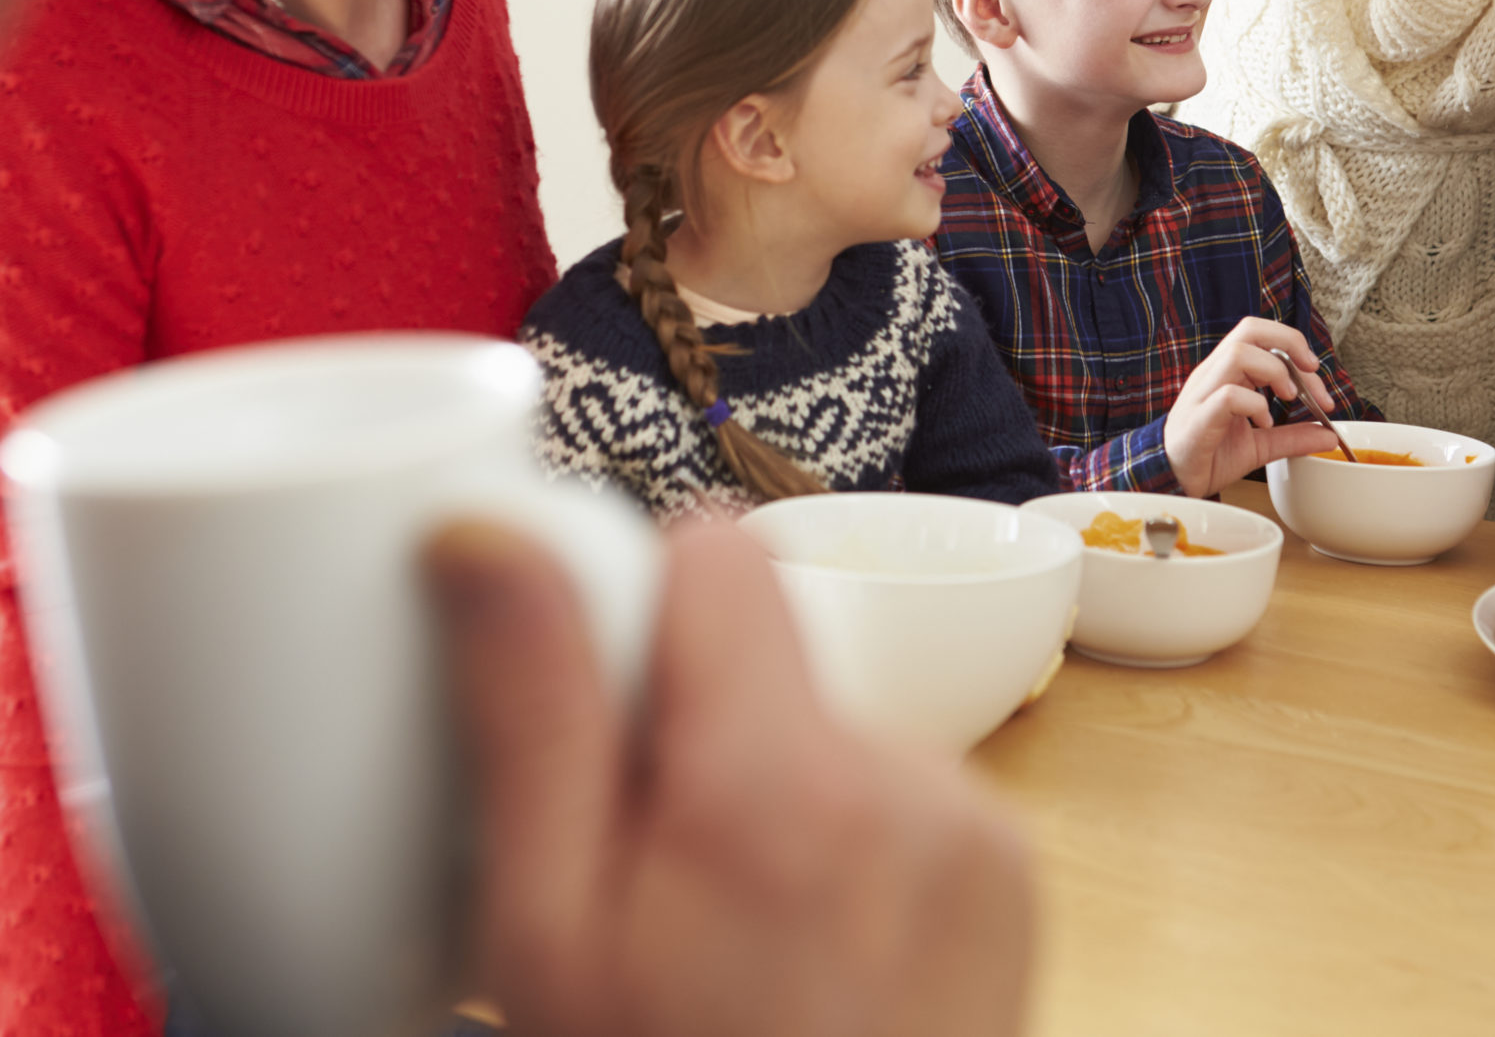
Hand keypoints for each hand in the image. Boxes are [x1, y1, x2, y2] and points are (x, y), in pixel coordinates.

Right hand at [425, 516, 1033, 1036]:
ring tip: (725, 940)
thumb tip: (485, 536)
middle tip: (641, 876)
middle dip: (689, 732)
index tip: (593, 715)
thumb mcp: (550, 944)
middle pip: (770, 653)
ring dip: (766, 798)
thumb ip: (533, 722)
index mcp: (780, 786)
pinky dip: (841, 851)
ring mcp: (975, 833)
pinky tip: (804, 958)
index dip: (634, 611)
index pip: (715, 555)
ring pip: (825, 731)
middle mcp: (908, 785)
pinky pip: (898, 798)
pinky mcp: (1008, 876)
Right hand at [1162, 316, 1349, 498]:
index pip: (1261, 335)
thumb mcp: (1260, 444)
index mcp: (1227, 373)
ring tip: (1288, 396)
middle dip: (1289, 344)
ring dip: (1274, 371)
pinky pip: (1228, 396)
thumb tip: (1329, 435)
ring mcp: (1203, 394)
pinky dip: (1255, 405)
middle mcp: (1214, 374)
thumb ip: (1293, 436)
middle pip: (1250, 330)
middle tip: (1310, 374)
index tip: (1318, 379)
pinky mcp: (1198, 419)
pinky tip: (1263, 424)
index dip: (1295, 347)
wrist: (1173, 482)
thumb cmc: (1208, 456)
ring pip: (1238, 354)